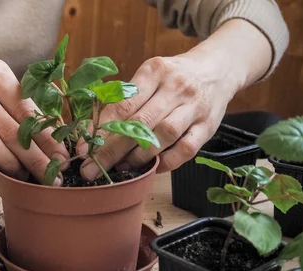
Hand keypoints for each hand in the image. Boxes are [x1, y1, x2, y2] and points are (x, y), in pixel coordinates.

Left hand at [77, 54, 236, 179]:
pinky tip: (151, 168)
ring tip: (122, 168)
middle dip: (112, 150)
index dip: (101, 130)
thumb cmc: (172, 78)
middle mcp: (175, 87)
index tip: (84, 151)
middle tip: (92, 169)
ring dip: (139, 156)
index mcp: (154, 71)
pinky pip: (186, 149)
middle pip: (140, 123)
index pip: (123, 104)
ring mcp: (195, 106)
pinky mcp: (209, 126)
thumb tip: (91, 134)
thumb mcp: (147, 78)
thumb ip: (123, 102)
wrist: (218, 68)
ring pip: (164, 135)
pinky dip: (167, 163)